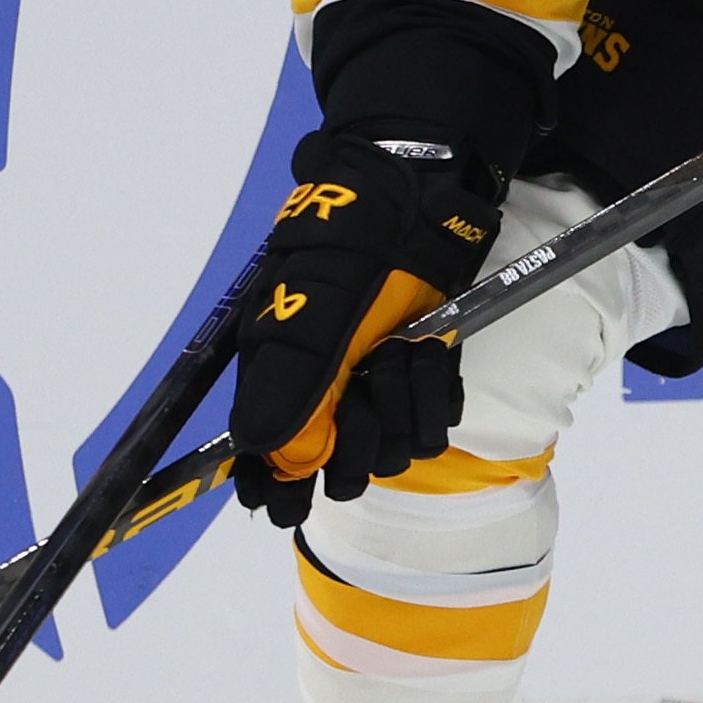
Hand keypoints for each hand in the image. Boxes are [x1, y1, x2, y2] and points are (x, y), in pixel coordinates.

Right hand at [228, 127, 510, 525]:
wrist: (420, 199)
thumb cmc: (354, 247)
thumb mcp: (313, 311)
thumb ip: (292, 385)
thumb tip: (268, 453)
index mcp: (279, 378)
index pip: (269, 461)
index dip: (279, 489)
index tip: (289, 504)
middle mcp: (327, 393)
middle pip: (342, 469)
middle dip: (362, 437)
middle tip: (365, 387)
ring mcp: (375, 388)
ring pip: (394, 450)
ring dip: (404, 402)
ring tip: (401, 348)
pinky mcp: (420, 378)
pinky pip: (433, 424)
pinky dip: (434, 392)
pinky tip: (427, 353)